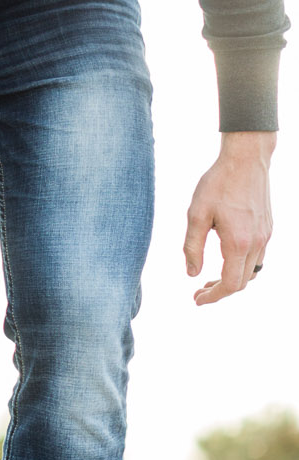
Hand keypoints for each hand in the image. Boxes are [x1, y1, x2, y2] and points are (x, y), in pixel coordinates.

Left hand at [184, 130, 274, 305]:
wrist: (247, 159)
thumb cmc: (218, 183)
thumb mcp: (196, 214)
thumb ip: (193, 247)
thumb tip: (192, 274)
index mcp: (238, 242)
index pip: (230, 284)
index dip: (213, 296)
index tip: (196, 300)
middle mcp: (257, 242)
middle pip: (242, 282)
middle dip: (220, 290)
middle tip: (198, 291)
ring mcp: (265, 236)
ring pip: (252, 271)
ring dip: (232, 279)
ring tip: (209, 278)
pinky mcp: (268, 228)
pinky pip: (258, 257)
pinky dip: (242, 266)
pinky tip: (225, 259)